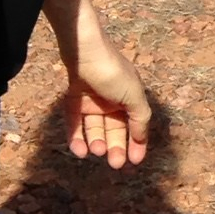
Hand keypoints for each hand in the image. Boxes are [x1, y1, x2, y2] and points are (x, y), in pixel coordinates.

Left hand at [54, 0, 152, 168]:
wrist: (84, 49)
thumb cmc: (113, 72)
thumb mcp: (134, 96)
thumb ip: (141, 118)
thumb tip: (141, 137)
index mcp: (130, 98)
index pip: (135, 126)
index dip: (137, 144)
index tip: (135, 162)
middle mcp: (111, 100)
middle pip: (114, 129)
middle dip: (115, 147)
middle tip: (114, 164)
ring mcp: (91, 99)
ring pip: (94, 128)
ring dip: (96, 142)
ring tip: (96, 151)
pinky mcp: (73, 98)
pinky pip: (75, 122)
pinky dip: (76, 137)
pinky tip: (79, 150)